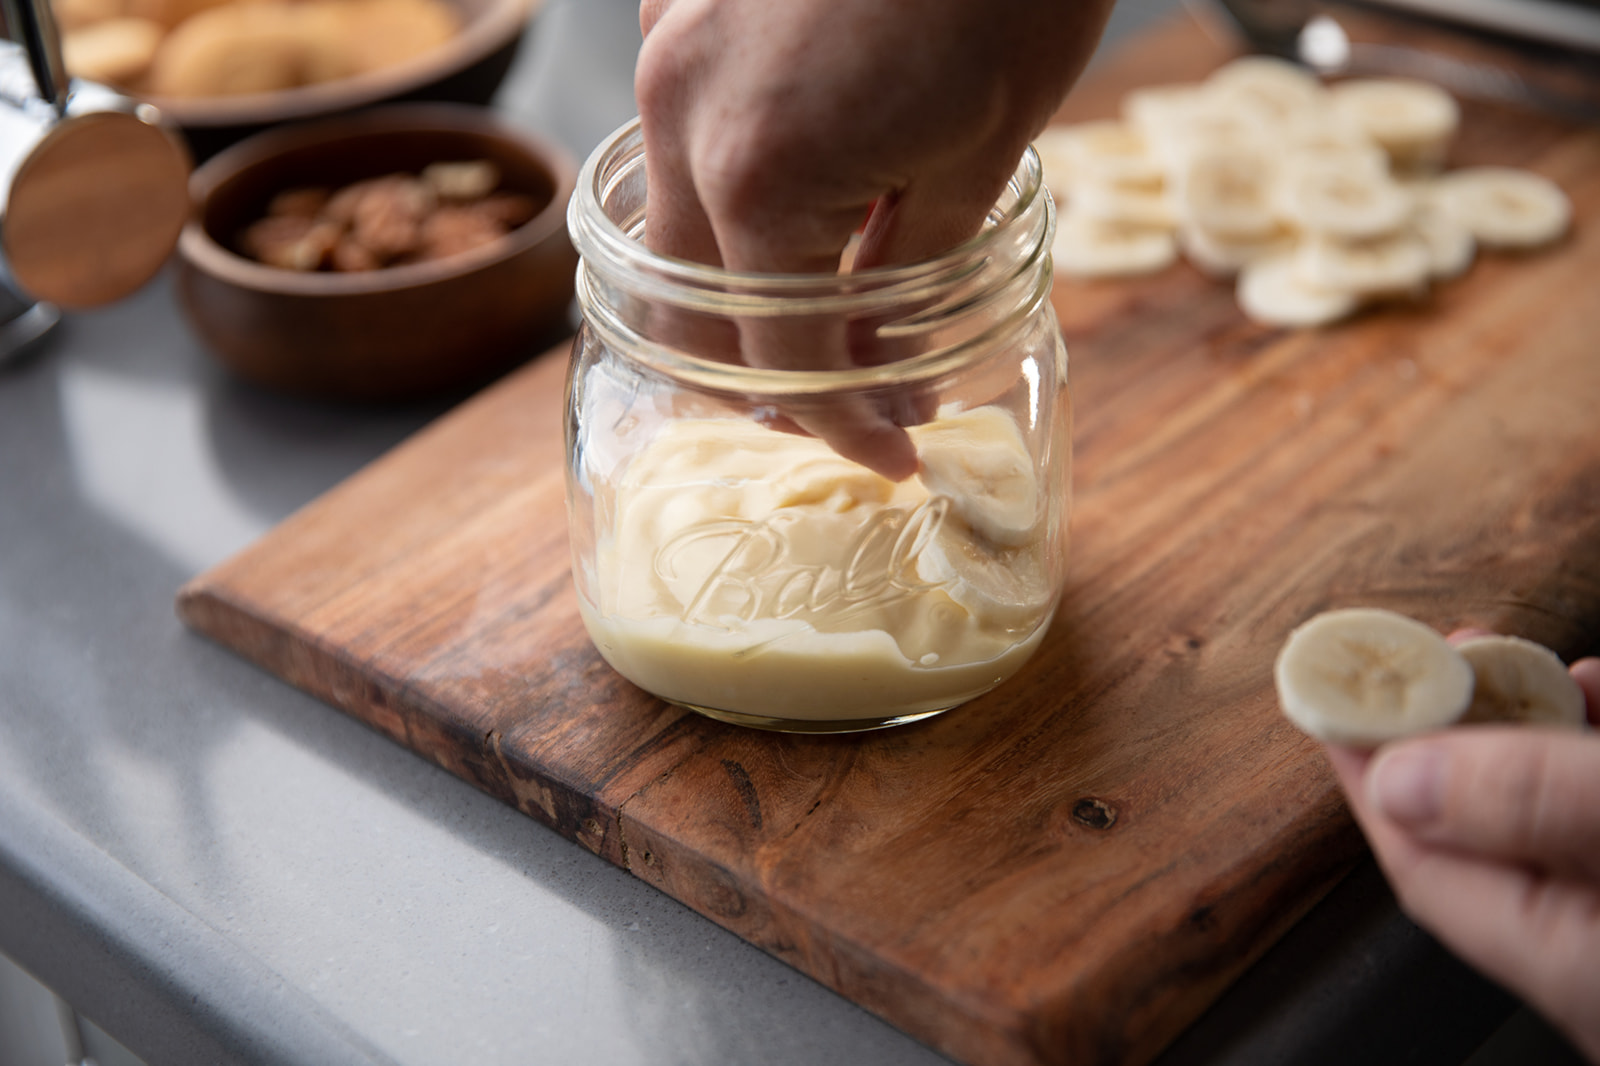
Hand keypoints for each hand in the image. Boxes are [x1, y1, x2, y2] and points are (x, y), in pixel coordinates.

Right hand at [634, 0, 1112, 477]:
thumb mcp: (982, 152)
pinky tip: (806, 200)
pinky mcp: (678, 12)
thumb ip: (908, 274)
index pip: (782, 356)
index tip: (889, 451)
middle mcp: (679, 120)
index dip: (844, 424)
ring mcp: (666, 56)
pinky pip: (681, 140)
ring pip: (675, 228)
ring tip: (835, 310)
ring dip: (742, 290)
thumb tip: (874, 357)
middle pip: (690, 310)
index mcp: (756, 176)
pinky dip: (731, 198)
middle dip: (768, 374)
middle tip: (850, 399)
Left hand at [1324, 634, 1599, 1062]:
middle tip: (1429, 655)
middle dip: (1451, 734)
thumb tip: (1400, 777)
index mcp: (1575, 966)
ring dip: (1533, 732)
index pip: (1425, 865)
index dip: (1371, 771)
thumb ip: (1539, 806)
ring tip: (1513, 659)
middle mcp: (1597, 953)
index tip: (1331, 694)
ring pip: (1560, 815)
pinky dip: (1596, 751)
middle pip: (1490, 833)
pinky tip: (1599, 690)